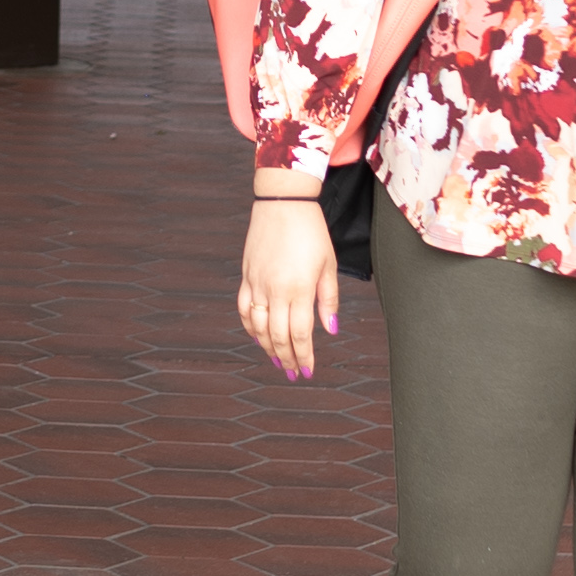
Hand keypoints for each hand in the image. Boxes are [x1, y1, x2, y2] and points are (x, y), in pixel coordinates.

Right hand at [237, 188, 339, 380]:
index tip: (308, 371)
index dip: (304, 356)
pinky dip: (250, 326)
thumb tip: (330, 330)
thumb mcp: (328, 264)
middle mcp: (275, 290)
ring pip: (259, 326)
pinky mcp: (247, 274)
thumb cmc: (311, 231)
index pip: (300, 334)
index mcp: (298, 289)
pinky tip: (258, 336)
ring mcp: (257, 283)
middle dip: (288, 358)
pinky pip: (244, 308)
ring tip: (278, 360)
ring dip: (268, 347)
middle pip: (278, 336)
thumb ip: (328, 299)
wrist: (283, 201)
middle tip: (295, 374)